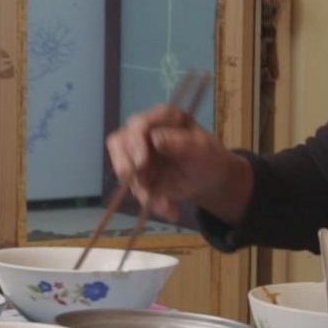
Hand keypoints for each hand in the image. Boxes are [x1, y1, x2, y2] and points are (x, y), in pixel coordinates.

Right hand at [105, 103, 251, 222]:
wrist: (209, 179)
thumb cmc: (207, 157)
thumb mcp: (200, 149)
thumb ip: (179, 142)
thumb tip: (154, 138)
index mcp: (162, 118)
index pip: (138, 123)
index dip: (135, 141)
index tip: (141, 162)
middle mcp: (144, 132)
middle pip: (119, 142)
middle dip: (126, 166)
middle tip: (140, 185)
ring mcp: (137, 153)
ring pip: (123, 169)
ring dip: (142, 190)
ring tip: (166, 206)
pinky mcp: (137, 173)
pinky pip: (134, 188)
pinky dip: (150, 201)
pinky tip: (170, 210)